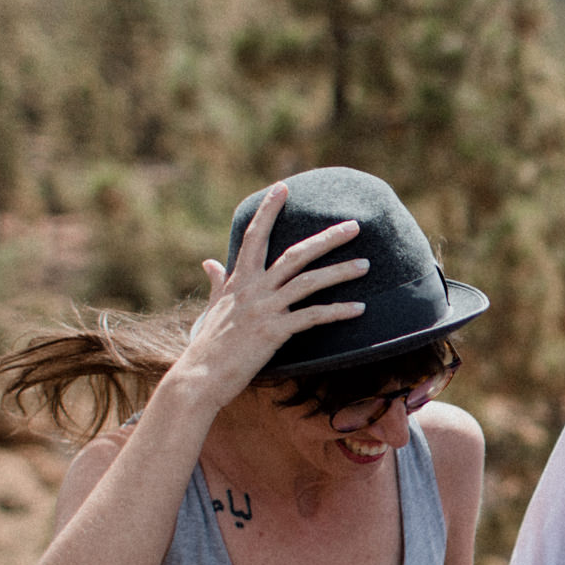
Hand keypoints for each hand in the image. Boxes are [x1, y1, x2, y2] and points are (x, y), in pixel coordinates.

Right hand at [175, 186, 369, 408]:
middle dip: (326, 238)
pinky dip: (337, 311)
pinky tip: (359, 308)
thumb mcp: (213, 307)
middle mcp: (253, 289)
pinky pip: (312, 317)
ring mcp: (264, 309)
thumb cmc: (208, 345)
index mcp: (239, 280)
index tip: (284, 187)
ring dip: (340, 271)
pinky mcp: (274, 332)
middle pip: (295, 254)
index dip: (269, 211)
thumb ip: (217, 282)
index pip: (255, 236)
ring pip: (309, 282)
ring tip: (365, 264)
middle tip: (354, 225)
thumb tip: (208, 262)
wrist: (199, 376)